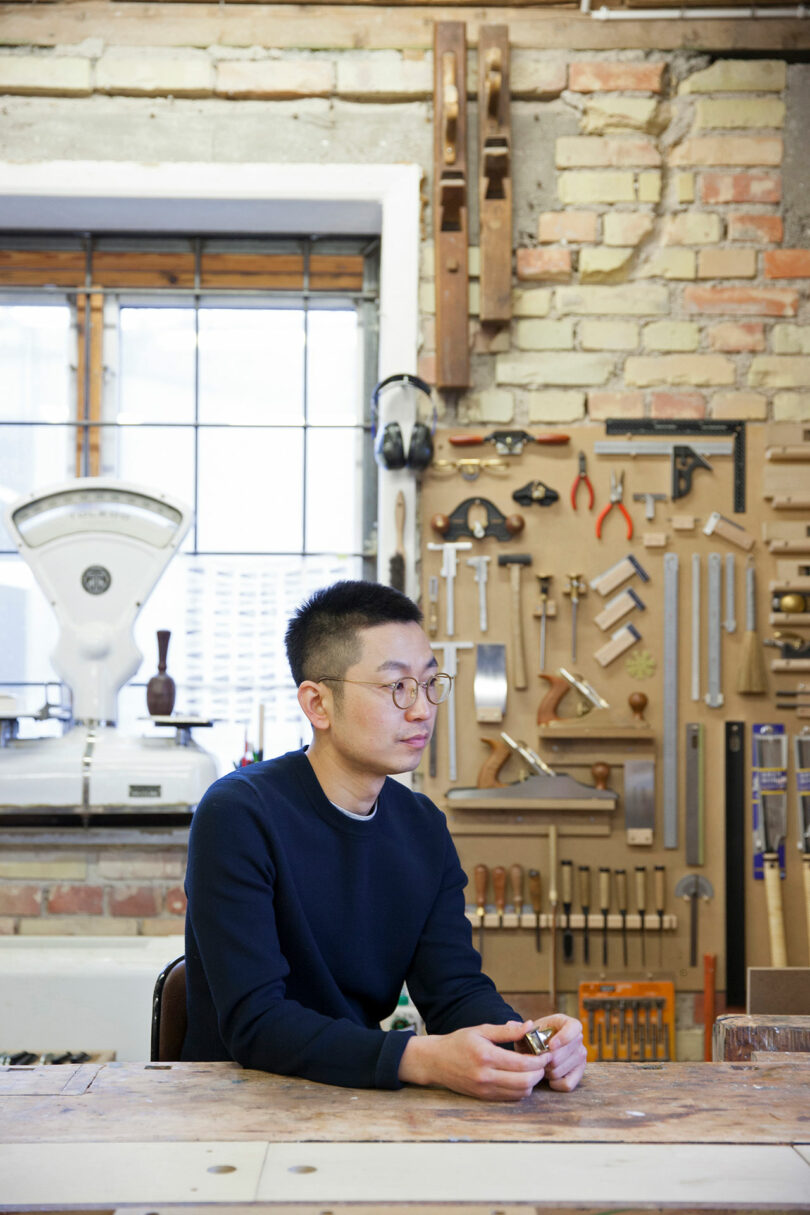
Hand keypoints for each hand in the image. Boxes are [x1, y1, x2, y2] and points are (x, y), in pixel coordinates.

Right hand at [398, 1020, 549, 1101]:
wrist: (436, 1061)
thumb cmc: (458, 1042)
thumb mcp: (481, 1030)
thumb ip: (506, 1030)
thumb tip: (529, 1026)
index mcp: (486, 1056)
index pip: (522, 1064)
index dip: (539, 1060)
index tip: (546, 1053)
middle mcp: (486, 1076)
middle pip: (525, 1082)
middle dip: (539, 1073)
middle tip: (543, 1062)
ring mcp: (485, 1090)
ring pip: (520, 1093)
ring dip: (532, 1083)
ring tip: (533, 1069)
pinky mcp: (484, 1097)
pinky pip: (510, 1098)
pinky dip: (521, 1090)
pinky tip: (521, 1077)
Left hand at [517, 1013, 585, 1092]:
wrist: (540, 1049)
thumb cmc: (534, 1038)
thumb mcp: (527, 1031)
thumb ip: (518, 1028)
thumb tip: (511, 1024)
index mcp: (567, 1023)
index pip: (574, 1028)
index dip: (564, 1037)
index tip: (550, 1045)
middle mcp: (578, 1039)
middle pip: (563, 1054)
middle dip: (545, 1059)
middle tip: (537, 1058)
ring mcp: (581, 1056)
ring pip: (560, 1070)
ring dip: (547, 1071)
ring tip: (542, 1065)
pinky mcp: (580, 1072)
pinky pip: (567, 1084)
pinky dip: (555, 1083)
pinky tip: (549, 1076)